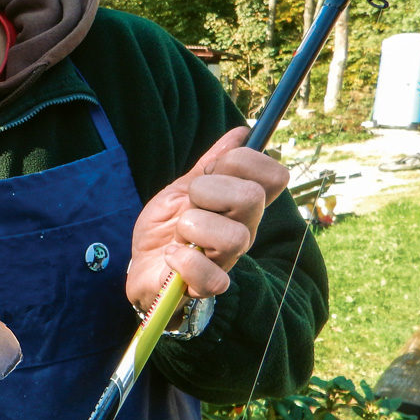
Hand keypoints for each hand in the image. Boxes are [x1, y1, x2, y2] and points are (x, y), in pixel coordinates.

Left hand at [126, 127, 289, 312]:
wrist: (144, 267)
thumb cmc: (167, 226)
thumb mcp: (182, 188)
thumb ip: (211, 163)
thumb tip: (241, 132)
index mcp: (242, 204)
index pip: (274, 176)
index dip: (244, 161)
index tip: (214, 168)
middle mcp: (244, 231)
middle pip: (252, 198)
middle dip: (208, 190)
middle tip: (190, 202)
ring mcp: (228, 260)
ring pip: (234, 237)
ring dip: (193, 226)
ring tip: (178, 232)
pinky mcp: (207, 286)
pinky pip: (213, 277)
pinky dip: (185, 261)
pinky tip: (172, 254)